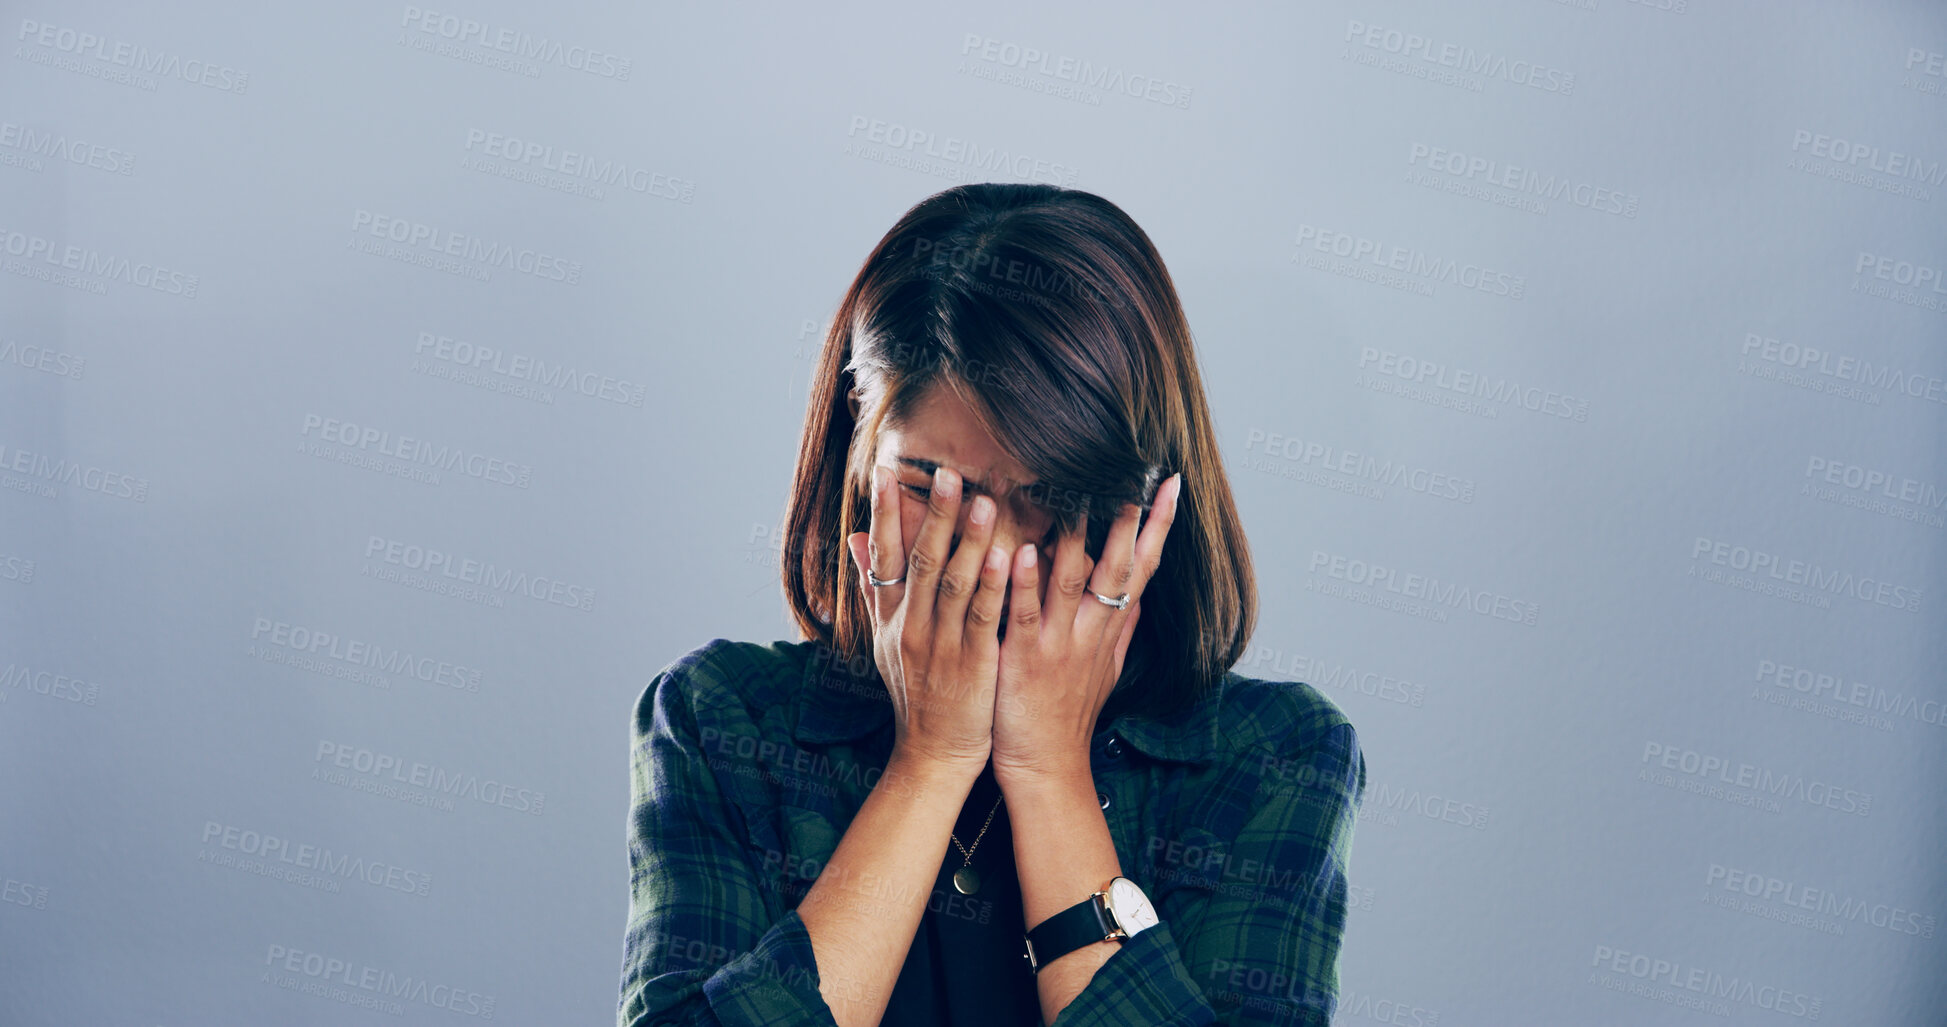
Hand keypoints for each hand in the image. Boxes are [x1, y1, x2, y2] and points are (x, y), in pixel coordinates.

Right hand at [846, 463, 1011, 773]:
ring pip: (953, 585)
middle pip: (919, 561)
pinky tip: (1006, 557)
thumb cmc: (917, 692)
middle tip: (948, 472)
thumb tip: (854, 539)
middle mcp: (910, 628)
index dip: (884, 513)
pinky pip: (982, 619)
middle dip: (934, 515)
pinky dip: (994, 587)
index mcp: (891, 618)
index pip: (883, 556)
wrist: (932, 755)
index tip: (886, 472)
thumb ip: (874, 588)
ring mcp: (940, 647)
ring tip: (984, 501)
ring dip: (968, 541)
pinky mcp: (972, 666)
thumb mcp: (885, 640)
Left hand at [990, 472, 1181, 784]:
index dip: (1157, 525)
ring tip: (1080, 491)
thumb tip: (1138, 597)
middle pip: (1118, 565)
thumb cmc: (1067, 716)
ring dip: (1077, 535)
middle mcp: (1092, 630)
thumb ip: (1121, 629)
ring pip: (1074, 580)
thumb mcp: (1106, 671)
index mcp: (1108, 629)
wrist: (1046, 770)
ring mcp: (1061, 644)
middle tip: (1136, 473)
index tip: (1171, 484)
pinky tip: (1023, 550)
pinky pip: (1026, 614)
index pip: (1141, 567)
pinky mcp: (1026, 659)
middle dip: (1130, 518)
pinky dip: (1025, 582)